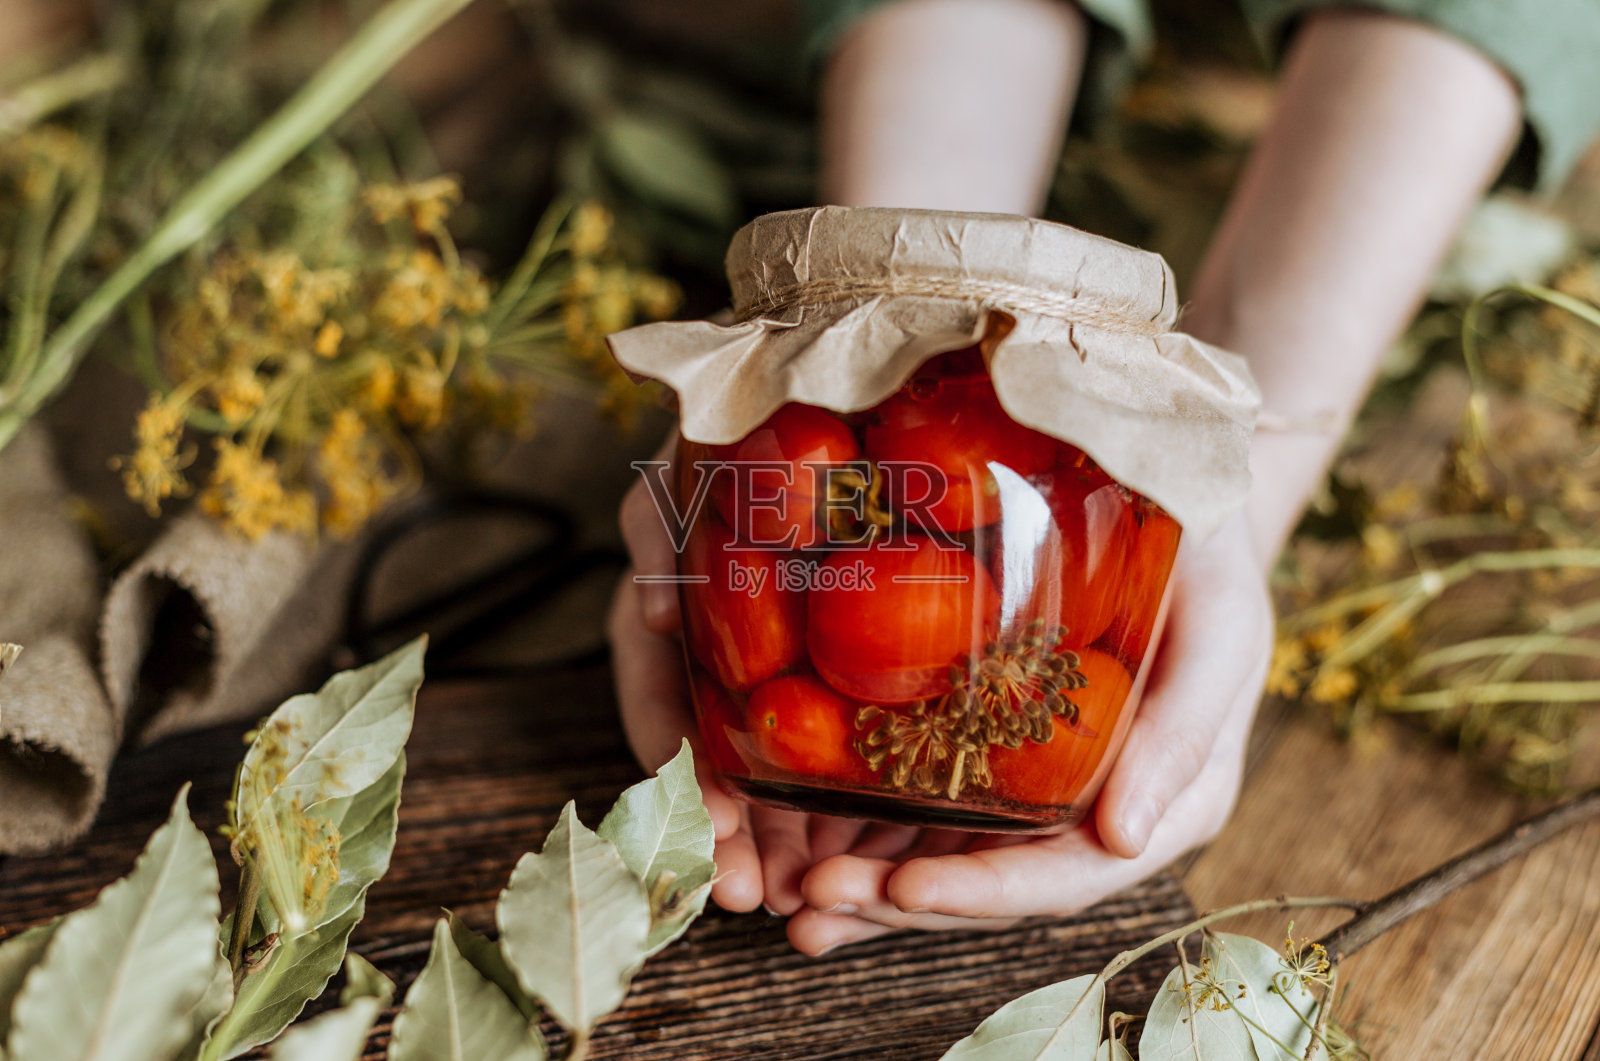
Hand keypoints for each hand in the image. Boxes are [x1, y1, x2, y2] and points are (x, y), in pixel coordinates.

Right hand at [610, 431, 971, 916]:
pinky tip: (861, 856)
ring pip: (771, 776)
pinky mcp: (844, 685)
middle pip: (711, 765)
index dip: (675, 779)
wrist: (844, 421)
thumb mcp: (690, 468)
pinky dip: (840, 808)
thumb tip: (651, 613)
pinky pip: (838, 755)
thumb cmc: (757, 436)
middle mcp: (718, 660)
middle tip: (744, 894)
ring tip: (798, 906)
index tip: (700, 836)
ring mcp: (779, 677)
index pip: (661, 711)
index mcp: (676, 618)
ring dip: (777, 843)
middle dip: (722, 837)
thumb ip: (659, 529)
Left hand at [781, 514, 1272, 953]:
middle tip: (814, 905)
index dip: (984, 891)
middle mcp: (1102, 819)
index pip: (1068, 875)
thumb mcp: (1222, 634)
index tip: (902, 890)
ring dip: (876, 890)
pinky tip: (808, 849)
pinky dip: (874, 835)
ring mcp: (1047, 794)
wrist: (1183, 518)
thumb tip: (1125, 841)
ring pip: (957, 860)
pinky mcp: (1002, 759)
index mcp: (1165, 809)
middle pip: (996, 884)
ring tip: (797, 903)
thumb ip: (1184, 733)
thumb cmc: (1213, 569)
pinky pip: (937, 810)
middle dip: (904, 903)